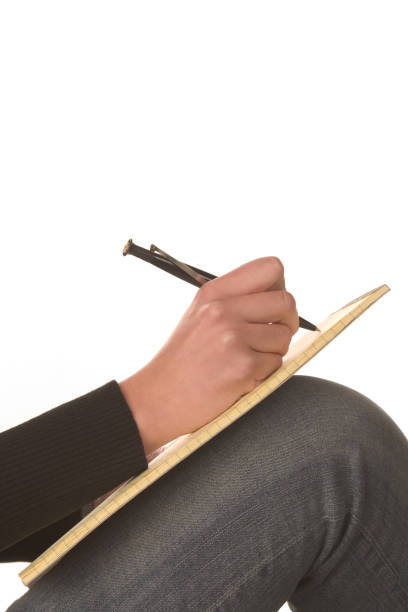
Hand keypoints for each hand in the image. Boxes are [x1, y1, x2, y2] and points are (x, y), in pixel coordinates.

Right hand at [119, 256, 298, 455]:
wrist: (158, 398)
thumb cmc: (183, 359)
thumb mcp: (200, 315)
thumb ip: (234, 300)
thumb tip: (280, 297)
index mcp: (213, 291)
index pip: (270, 268)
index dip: (280, 287)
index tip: (270, 307)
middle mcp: (222, 309)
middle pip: (286, 301)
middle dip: (287, 321)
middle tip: (272, 336)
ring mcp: (232, 337)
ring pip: (283, 336)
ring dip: (273, 351)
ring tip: (246, 360)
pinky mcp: (242, 366)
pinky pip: (276, 364)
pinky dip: (263, 373)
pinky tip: (239, 377)